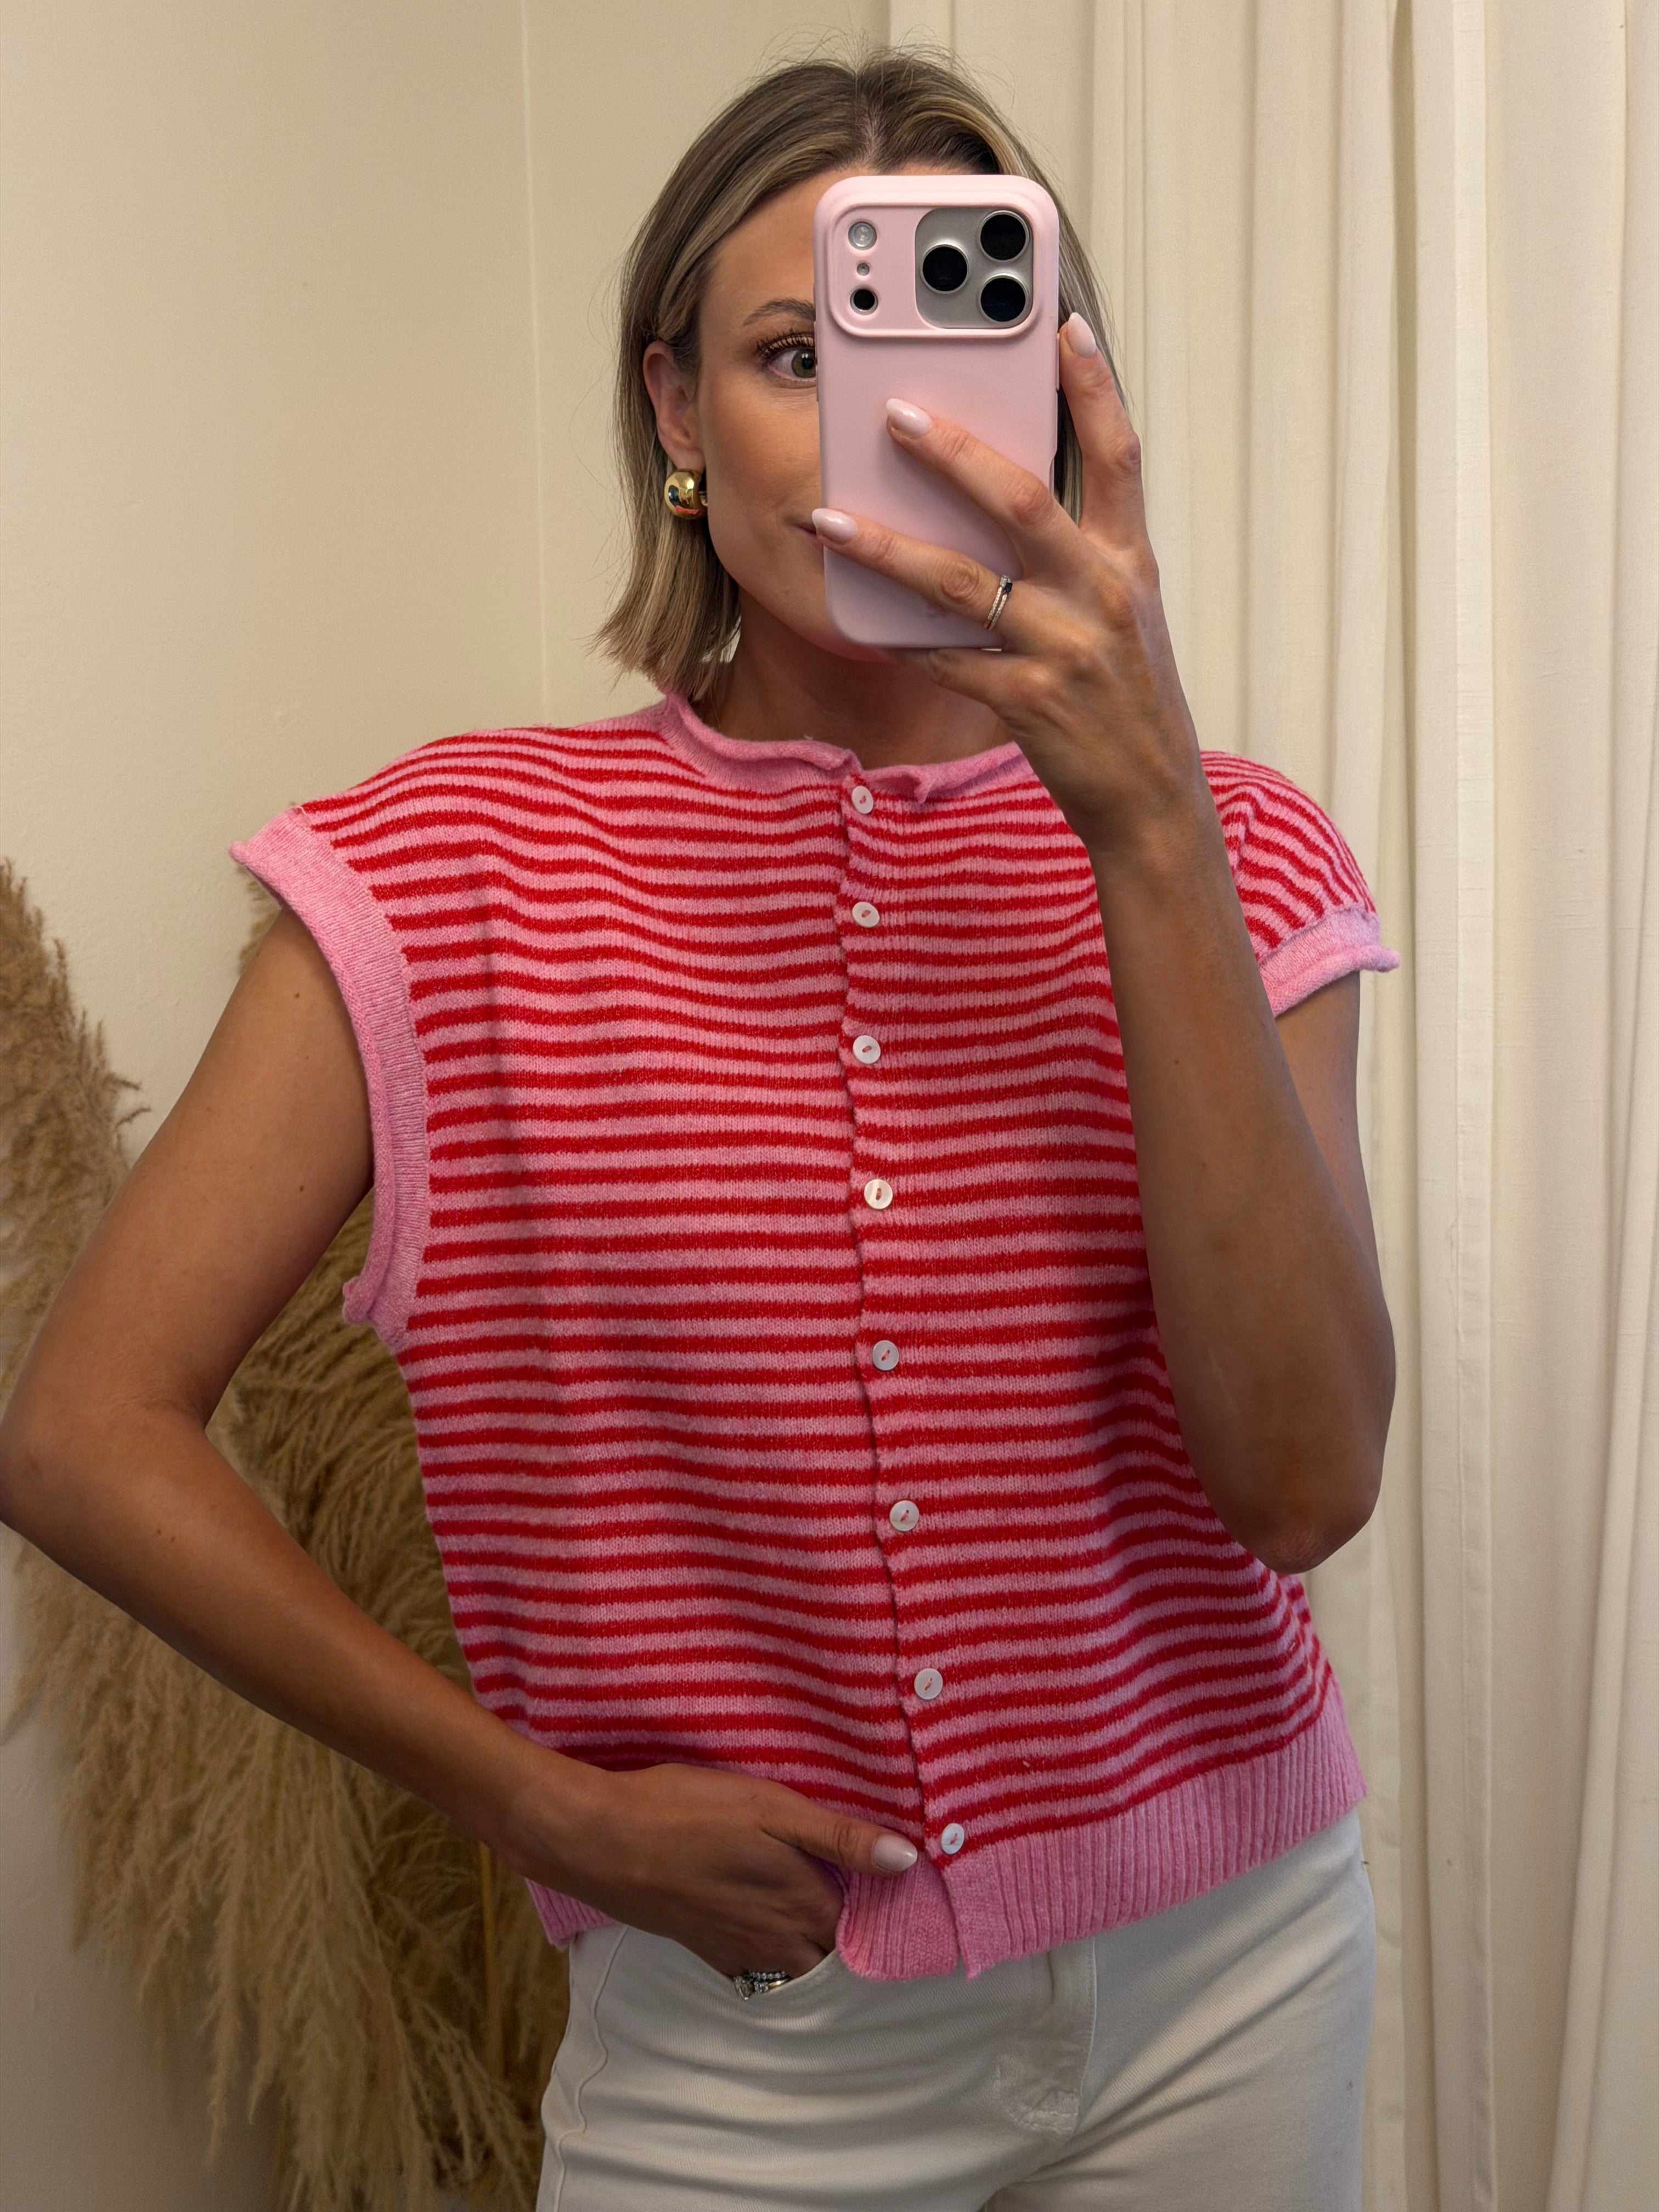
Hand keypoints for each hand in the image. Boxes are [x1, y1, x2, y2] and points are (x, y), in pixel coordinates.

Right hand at [509, 1760, 917, 1979]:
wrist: (603, 1841)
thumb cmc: (689, 1812)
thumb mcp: (771, 1807)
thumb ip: (840, 1838)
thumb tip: (909, 1860)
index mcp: (802, 1901)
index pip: (865, 1923)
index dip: (882, 1904)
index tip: (892, 1881)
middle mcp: (778, 1939)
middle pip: (833, 1953)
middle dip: (853, 1934)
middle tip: (862, 1894)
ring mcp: (738, 1950)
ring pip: (797, 1966)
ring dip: (814, 1946)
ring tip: (820, 1905)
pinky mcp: (705, 1950)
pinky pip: (757, 1969)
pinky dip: (775, 1954)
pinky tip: (768, 1919)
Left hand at [810, 313, 1207, 859]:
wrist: (1151, 799)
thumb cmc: (1127, 698)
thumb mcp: (1125, 613)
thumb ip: (1078, 552)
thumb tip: (1000, 494)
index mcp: (1129, 562)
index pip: (1118, 456)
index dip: (1093, 387)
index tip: (1062, 323)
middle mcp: (1102, 595)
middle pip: (1021, 501)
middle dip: (953, 453)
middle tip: (893, 410)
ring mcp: (1064, 650)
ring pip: (962, 583)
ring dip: (888, 548)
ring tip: (830, 520)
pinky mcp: (1028, 703)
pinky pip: (946, 659)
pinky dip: (899, 638)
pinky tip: (857, 617)